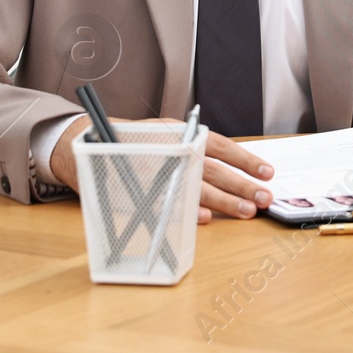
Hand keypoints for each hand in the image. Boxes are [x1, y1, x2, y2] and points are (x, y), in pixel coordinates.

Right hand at [49, 116, 275, 222]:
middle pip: (212, 169)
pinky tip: (204, 221)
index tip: (267, 172)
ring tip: (245, 212)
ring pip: (195, 187)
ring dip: (221, 202)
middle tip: (264, 198)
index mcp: (178, 132)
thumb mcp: (166, 138)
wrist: (85, 143)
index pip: (218, 145)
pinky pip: (168, 203)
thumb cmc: (135, 143)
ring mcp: (153, 168)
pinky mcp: (139, 189)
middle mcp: (169, 147)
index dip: (244, 158)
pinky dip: (186, 212)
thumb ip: (193, 151)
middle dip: (240, 185)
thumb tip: (234, 172)